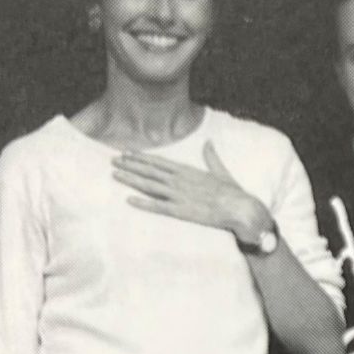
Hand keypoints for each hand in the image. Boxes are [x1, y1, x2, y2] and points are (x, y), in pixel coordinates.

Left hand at [113, 141, 271, 245]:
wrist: (240, 208)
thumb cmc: (232, 192)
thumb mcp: (220, 171)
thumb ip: (211, 157)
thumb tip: (208, 142)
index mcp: (188, 171)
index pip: (159, 162)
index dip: (142, 157)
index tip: (128, 153)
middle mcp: (180, 180)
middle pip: (149, 171)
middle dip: (130, 165)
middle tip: (113, 160)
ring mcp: (179, 195)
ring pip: (149, 186)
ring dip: (131, 179)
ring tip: (115, 174)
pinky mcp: (180, 211)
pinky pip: (157, 207)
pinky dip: (142, 203)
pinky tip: (129, 199)